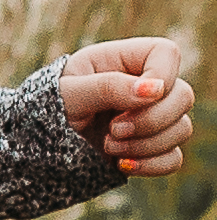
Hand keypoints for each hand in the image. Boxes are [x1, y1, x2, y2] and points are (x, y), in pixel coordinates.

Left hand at [60, 37, 194, 174]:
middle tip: (113, 130)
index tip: (137, 98)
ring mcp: (149, 118)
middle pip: (183, 96)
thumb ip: (107, 87)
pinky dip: (153, 165)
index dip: (162, 77)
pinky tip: (122, 165)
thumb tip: (153, 90)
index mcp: (122, 60)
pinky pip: (174, 158)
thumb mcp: (68, 93)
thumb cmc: (47, 109)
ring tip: (109, 146)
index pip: (167, 54)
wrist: (37, 146)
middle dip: (151, 120)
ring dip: (147, 144)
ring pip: (182, 129)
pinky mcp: (149, 148)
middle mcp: (142, 86)